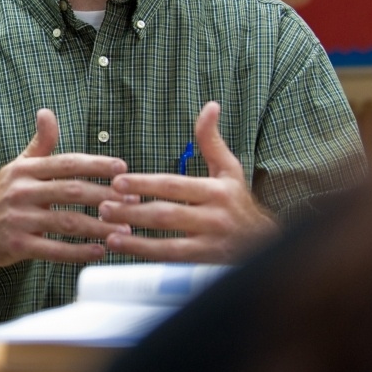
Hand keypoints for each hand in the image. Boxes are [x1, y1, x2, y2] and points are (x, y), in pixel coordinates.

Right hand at [0, 109, 129, 267]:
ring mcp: (18, 219)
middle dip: (105, 196)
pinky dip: (79, 251)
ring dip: (99, 226)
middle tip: (133, 202)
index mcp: (24, 170)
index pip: (66, 163)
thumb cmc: (1, 198)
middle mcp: (20, 192)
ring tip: (124, 230)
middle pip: (71, 191)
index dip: (96, 165)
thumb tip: (47, 112)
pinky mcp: (17, 245)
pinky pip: (54, 250)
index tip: (123, 168)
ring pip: (66, 221)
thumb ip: (39, 144)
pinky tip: (100, 250)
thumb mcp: (17, 168)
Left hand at [101, 101, 278, 262]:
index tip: (117, 182)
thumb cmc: (239, 203)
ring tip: (109, 235)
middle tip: (103, 208)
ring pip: (169, 245)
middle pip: (166, 215)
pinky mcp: (207, 266)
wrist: (268, 245)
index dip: (144, 184)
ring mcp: (212, 245)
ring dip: (136, 242)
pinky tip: (128, 254)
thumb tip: (210, 106)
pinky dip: (149, 259)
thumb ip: (212, 141)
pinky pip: (174, 264)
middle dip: (133, 212)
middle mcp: (215, 218)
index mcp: (216, 191)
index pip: (174, 185)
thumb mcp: (230, 171)